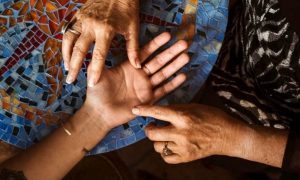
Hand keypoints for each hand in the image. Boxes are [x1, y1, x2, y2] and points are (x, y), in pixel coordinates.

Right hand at [62, 0, 139, 86]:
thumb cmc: (128, 9)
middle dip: (74, 67)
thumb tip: (137, 66)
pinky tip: (66, 52)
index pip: (98, 56)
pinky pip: (67, 30)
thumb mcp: (133, 28)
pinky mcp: (78, 14)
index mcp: (106, 30)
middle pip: (79, 50)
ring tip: (67, 68)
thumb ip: (133, 48)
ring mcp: (82, 19)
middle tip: (70, 81)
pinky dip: (65, 43)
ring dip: (66, 55)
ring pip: (69, 40)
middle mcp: (91, 25)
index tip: (91, 83)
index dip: (94, 71)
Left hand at [84, 32, 189, 129]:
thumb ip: (104, 61)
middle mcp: (140, 76)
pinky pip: (163, 91)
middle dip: (171, 52)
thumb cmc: (97, 93)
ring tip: (186, 56)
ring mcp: (145, 88)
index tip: (168, 35)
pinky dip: (173, 84)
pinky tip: (183, 76)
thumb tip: (104, 45)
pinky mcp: (148, 100)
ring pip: (163, 74)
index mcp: (130, 67)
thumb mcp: (99, 74)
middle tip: (184, 43)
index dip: (157, 44)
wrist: (99, 113)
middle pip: (159, 61)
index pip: (146, 52)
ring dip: (175, 65)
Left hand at [131, 104, 246, 163]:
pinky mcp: (186, 158)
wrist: (228, 135)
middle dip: (149, 129)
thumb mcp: (194, 106)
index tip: (135, 109)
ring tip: (165, 136)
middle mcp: (181, 133)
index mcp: (183, 117)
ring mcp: (183, 147)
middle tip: (152, 126)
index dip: (144, 110)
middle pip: (152, 134)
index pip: (158, 112)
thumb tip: (159, 111)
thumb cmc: (212, 117)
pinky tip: (170, 145)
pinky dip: (165, 152)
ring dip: (158, 141)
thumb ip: (176, 109)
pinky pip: (166, 158)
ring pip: (158, 146)